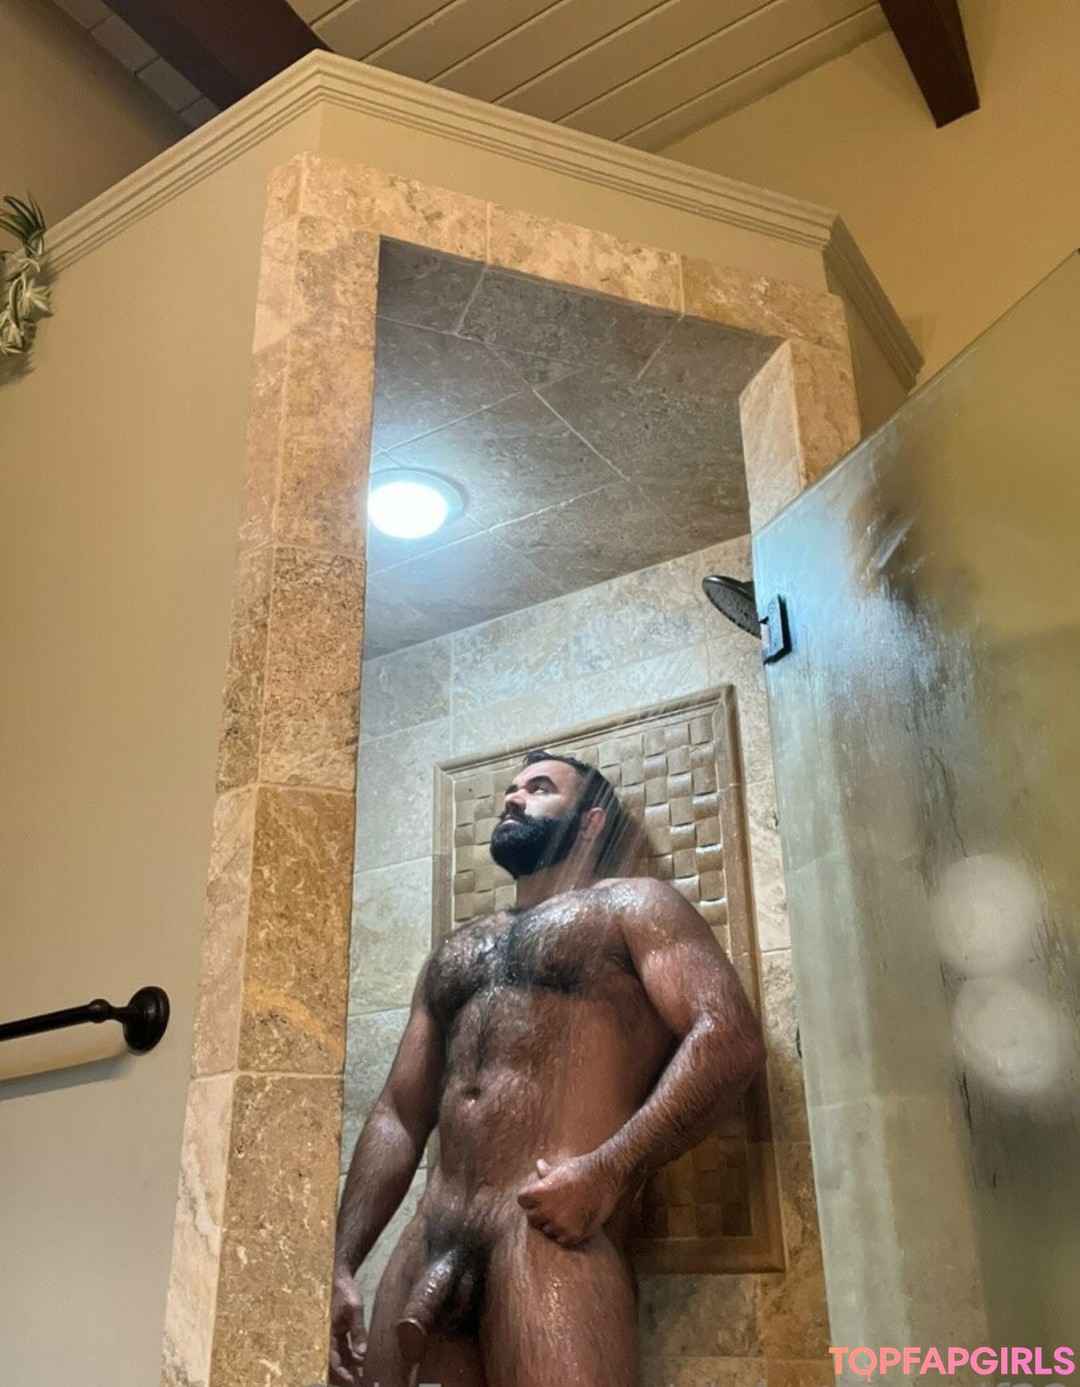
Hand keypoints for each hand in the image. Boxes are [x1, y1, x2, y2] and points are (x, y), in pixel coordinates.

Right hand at [328, 1266, 366, 1386]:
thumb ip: (357, 1331)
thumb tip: (362, 1354)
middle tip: (362, 1382)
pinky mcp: (338, 1332)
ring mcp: (333, 1335)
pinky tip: (361, 1362)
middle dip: (348, 1374)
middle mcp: (328, 1337)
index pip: (334, 1361)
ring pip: (341, 1357)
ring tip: (364, 1375)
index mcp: (328, 1334)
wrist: (339, 1277)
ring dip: (351, 1367)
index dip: (344, 1374)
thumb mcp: (354, 1309)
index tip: (356, 1382)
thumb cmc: (344, 1291)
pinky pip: (343, 1349)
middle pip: (337, 1363)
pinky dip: (351, 1357)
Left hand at [517, 1153, 622, 1245]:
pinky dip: (566, 1234)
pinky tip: (576, 1221)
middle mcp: (546, 1210)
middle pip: (532, 1218)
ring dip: (554, 1225)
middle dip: (540, 1213)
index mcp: (539, 1192)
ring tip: (568, 1213)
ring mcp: (559, 1224)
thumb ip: (546, 1172)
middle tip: (555, 1206)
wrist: (606, 1177)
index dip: (530, 1198)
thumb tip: (539, 1165)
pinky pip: (561, 1240)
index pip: (522, 1200)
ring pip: (547, 1230)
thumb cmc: (582, 1169)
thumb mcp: (561, 1168)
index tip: (539, 1196)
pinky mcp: (572, 1235)